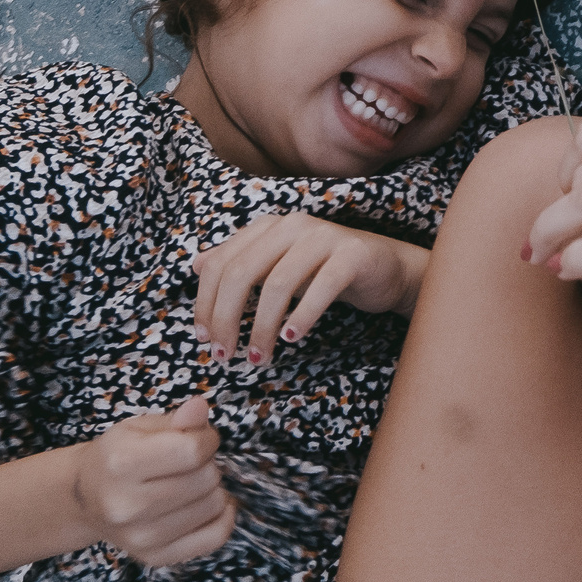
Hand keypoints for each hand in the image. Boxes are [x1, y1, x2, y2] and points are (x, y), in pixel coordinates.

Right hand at [72, 396, 236, 566]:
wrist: (86, 500)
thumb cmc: (117, 458)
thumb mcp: (138, 428)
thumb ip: (174, 419)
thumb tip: (200, 407)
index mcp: (121, 464)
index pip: (193, 451)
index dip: (207, 439)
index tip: (199, 439)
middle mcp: (127, 506)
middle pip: (206, 479)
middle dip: (207, 464)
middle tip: (189, 464)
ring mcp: (141, 537)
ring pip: (214, 506)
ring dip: (212, 490)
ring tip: (190, 483)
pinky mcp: (155, 556)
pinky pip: (215, 537)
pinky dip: (222, 518)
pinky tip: (208, 504)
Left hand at [191, 214, 428, 365]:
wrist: (385, 268)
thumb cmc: (325, 272)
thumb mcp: (278, 266)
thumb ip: (241, 262)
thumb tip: (196, 265)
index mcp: (269, 227)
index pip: (220, 263)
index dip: (205, 304)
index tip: (205, 340)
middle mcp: (292, 225)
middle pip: (241, 273)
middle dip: (227, 320)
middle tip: (226, 356)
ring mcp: (324, 236)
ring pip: (277, 285)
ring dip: (262, 328)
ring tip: (259, 357)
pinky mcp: (352, 254)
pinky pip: (320, 288)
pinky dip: (301, 316)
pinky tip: (292, 338)